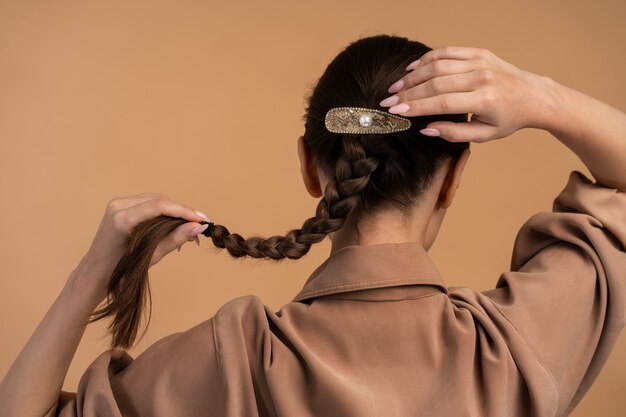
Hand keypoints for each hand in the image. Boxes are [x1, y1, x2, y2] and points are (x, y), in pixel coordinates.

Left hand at [77, 193, 209, 288]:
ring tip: (188, 228)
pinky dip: (163, 212)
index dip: (184, 211)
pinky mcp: (120, 205)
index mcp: (122, 220)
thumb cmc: (120, 269)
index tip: (201, 219)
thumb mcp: (152, 256)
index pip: (160, 206)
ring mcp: (118, 204)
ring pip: (156, 200)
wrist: (96, 271)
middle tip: (198, 227)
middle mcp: (118, 206)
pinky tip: (172, 224)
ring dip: (174, 212)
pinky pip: (148, 203)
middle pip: (160, 201)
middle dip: (181, 212)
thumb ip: (175, 239)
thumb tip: (198, 228)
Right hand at [379, 46, 552, 142]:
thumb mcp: (484, 135)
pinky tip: (412, 69)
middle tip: (388, 102)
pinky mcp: (478, 52)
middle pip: (435, 83)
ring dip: (413, 76)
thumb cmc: (508, 118)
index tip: (396, 112)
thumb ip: (454, 133)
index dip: (416, 107)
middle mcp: (481, 77)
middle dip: (408, 93)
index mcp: (484, 100)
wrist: (532, 95)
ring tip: (396, 87)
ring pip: (437, 65)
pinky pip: (447, 52)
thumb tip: (426, 129)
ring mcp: (480, 61)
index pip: (441, 103)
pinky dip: (426, 59)